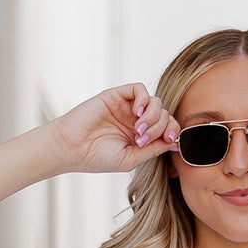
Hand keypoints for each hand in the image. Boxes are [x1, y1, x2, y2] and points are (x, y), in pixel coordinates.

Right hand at [48, 83, 179, 174]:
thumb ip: (154, 149)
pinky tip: (137, 112)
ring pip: (155, 102)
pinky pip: (139, 89)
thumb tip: (176, 142)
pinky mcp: (117, 96)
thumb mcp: (131, 159)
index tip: (169, 140)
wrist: (71, 148)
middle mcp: (136, 121)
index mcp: (141, 138)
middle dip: (159, 127)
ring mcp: (127, 108)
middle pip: (164, 114)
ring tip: (138, 130)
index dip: (173, 132)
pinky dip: (144, 99)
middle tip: (141, 139)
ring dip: (152, 116)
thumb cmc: (97, 158)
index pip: (167, 128)